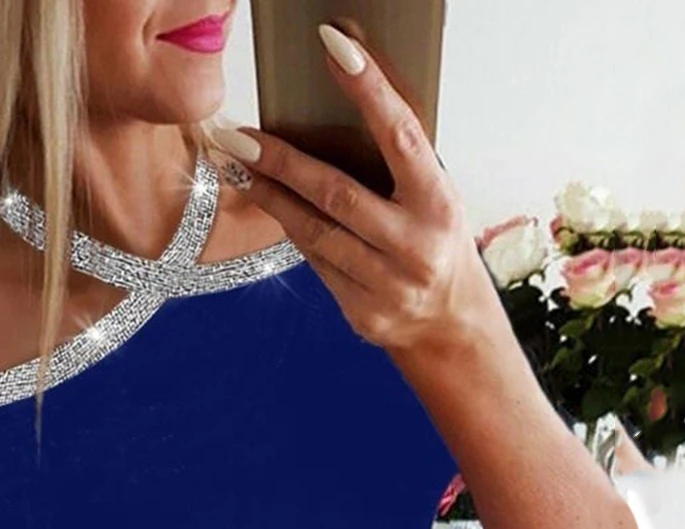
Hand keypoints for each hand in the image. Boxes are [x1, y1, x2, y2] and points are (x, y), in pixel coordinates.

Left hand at [210, 23, 507, 356]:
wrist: (450, 325)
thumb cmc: (438, 246)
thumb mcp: (435, 200)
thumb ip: (398, 168)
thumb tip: (344, 108)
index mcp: (439, 205)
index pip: (401, 137)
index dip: (369, 90)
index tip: (334, 48)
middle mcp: (414, 246)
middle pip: (336, 194)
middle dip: (280, 161)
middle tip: (237, 135)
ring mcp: (386, 285)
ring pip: (314, 232)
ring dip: (268, 196)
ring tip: (234, 164)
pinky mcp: (361, 312)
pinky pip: (315, 263)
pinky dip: (291, 230)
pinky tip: (271, 205)